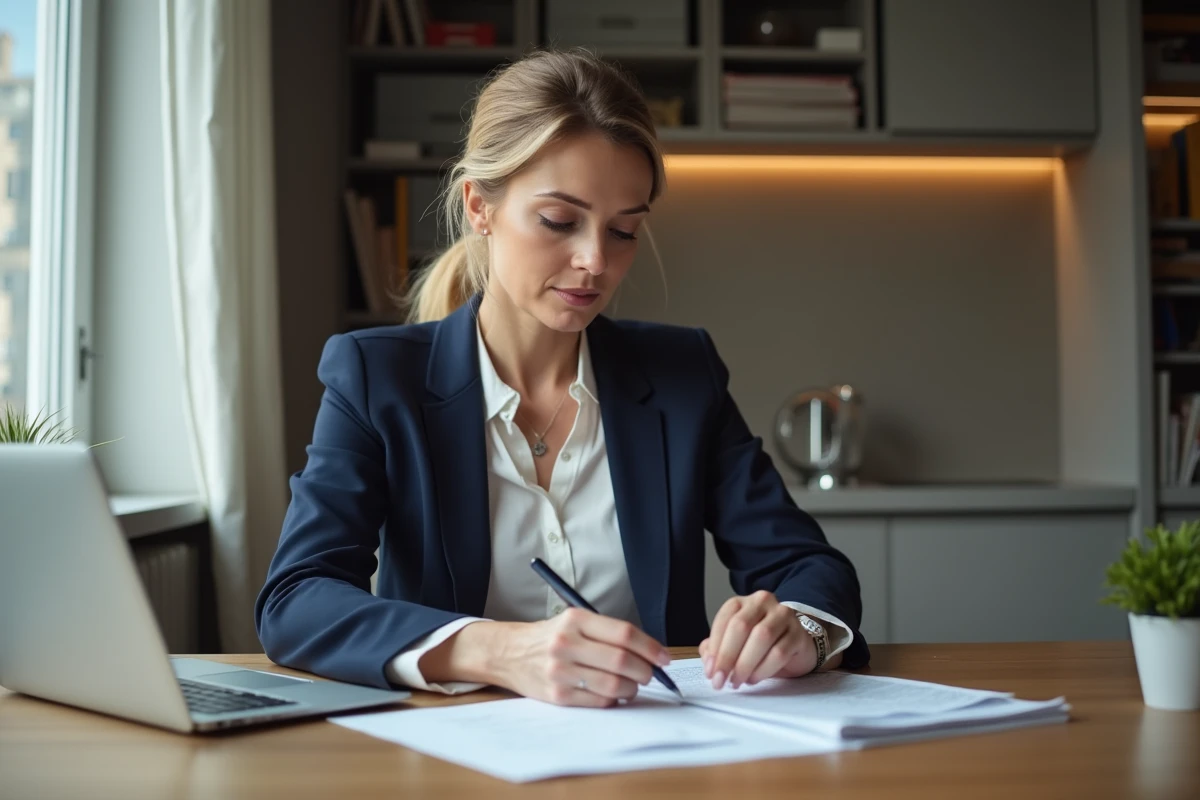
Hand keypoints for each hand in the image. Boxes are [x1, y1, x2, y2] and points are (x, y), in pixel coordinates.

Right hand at [468, 609, 670, 706]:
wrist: (510, 653)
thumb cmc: (551, 638)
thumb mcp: (575, 622)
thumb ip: (608, 633)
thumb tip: (650, 653)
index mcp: (575, 619)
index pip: (624, 634)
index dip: (650, 647)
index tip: (663, 657)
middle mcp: (566, 643)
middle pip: (622, 660)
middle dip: (645, 671)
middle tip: (650, 674)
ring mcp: (560, 671)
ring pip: (614, 684)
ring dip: (632, 688)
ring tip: (632, 685)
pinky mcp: (557, 695)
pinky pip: (599, 701)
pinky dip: (613, 699)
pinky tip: (611, 693)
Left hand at [698, 590, 815, 689]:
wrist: (795, 647)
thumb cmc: (760, 645)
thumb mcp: (735, 644)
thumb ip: (717, 649)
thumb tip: (709, 664)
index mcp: (742, 602)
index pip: (724, 619)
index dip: (715, 647)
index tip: (710, 671)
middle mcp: (762, 602)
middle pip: (741, 626)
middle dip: (727, 657)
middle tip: (720, 680)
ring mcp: (783, 615)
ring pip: (761, 637)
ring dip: (745, 664)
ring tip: (737, 681)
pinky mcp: (798, 634)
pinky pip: (779, 652)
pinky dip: (763, 669)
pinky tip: (754, 679)